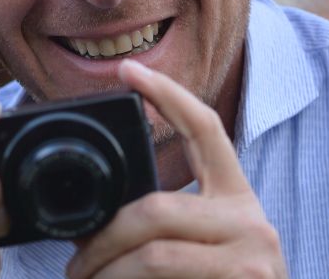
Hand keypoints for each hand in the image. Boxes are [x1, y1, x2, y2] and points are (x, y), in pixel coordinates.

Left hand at [67, 60, 287, 278]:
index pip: (205, 130)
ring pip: (155, 255)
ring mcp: (253, 263)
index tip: (128, 71)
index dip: (168, 96)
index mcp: (236, 200)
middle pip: (156, 207)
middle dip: (103, 238)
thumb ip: (167, 226)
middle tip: (75, 265)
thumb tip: (94, 225)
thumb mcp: (206, 251)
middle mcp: (252, 223)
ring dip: (107, 273)